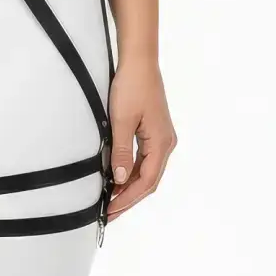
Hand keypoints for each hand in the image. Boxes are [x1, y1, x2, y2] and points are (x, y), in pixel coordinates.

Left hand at [105, 57, 176, 220]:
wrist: (139, 62)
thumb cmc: (132, 86)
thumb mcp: (121, 121)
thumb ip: (120, 152)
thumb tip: (118, 179)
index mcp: (161, 143)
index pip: (146, 182)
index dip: (128, 199)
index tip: (111, 210)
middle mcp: (166, 143)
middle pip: (148, 181)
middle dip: (128, 198)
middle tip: (109, 212)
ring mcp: (161, 138)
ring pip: (146, 171)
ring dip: (129, 186)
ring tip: (110, 200)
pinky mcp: (154, 132)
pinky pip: (143, 159)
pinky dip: (130, 172)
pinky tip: (116, 178)